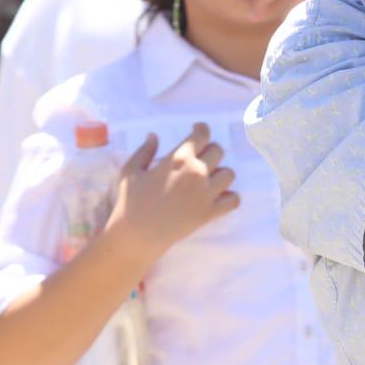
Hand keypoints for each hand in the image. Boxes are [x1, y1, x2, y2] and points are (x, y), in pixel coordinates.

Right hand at [106, 123, 239, 256]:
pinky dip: (230, 196)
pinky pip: (234, 200)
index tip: (198, 130)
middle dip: (210, 150)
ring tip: (208, 177)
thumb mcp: (131, 170)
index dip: (202, 129)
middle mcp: (197, 172)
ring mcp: (206, 194)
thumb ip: (145, 150)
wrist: (137, 235)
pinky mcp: (210, 213)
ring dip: (221, 172)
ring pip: (229, 174)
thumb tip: (154, 135)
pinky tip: (219, 196)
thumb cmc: (130, 201)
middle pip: (218, 151)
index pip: (202, 134)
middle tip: (200, 157)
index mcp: (178, 159)